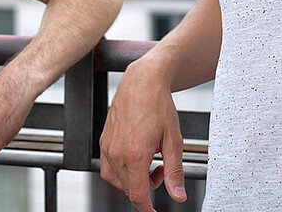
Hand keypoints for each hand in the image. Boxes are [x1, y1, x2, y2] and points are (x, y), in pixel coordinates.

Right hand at [99, 62, 186, 211]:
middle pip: (128, 188)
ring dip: (133, 180)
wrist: (142, 81)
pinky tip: (135, 157)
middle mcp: (116, 151)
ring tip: (149, 164)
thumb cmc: (158, 105)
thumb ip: (174, 172)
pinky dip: (122, 170)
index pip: (137, 194)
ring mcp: (107, 146)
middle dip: (146, 187)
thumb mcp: (173, 140)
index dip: (147, 208)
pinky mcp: (104, 140)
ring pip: (117, 180)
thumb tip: (178, 195)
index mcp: (134, 154)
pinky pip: (108, 167)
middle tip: (161, 170)